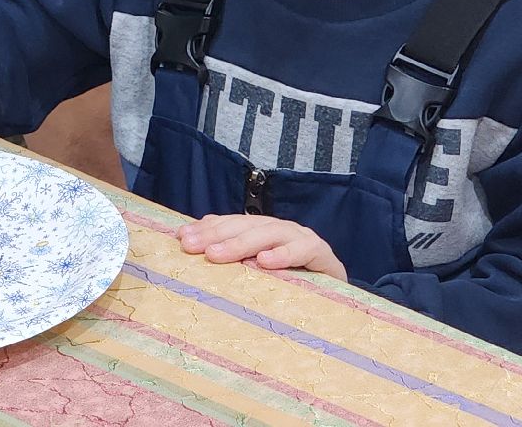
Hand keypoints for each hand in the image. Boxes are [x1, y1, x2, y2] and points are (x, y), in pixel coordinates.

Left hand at [177, 213, 346, 279]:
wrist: (340, 297)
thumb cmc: (292, 283)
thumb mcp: (259, 272)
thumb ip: (232, 254)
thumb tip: (188, 238)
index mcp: (263, 231)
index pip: (231, 223)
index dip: (207, 228)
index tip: (181, 238)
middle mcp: (280, 230)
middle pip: (246, 226)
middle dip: (216, 235)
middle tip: (192, 247)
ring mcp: (301, 239)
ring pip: (269, 233)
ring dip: (242, 244)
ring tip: (217, 254)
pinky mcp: (323, 255)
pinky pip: (303, 250)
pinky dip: (284, 254)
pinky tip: (264, 262)